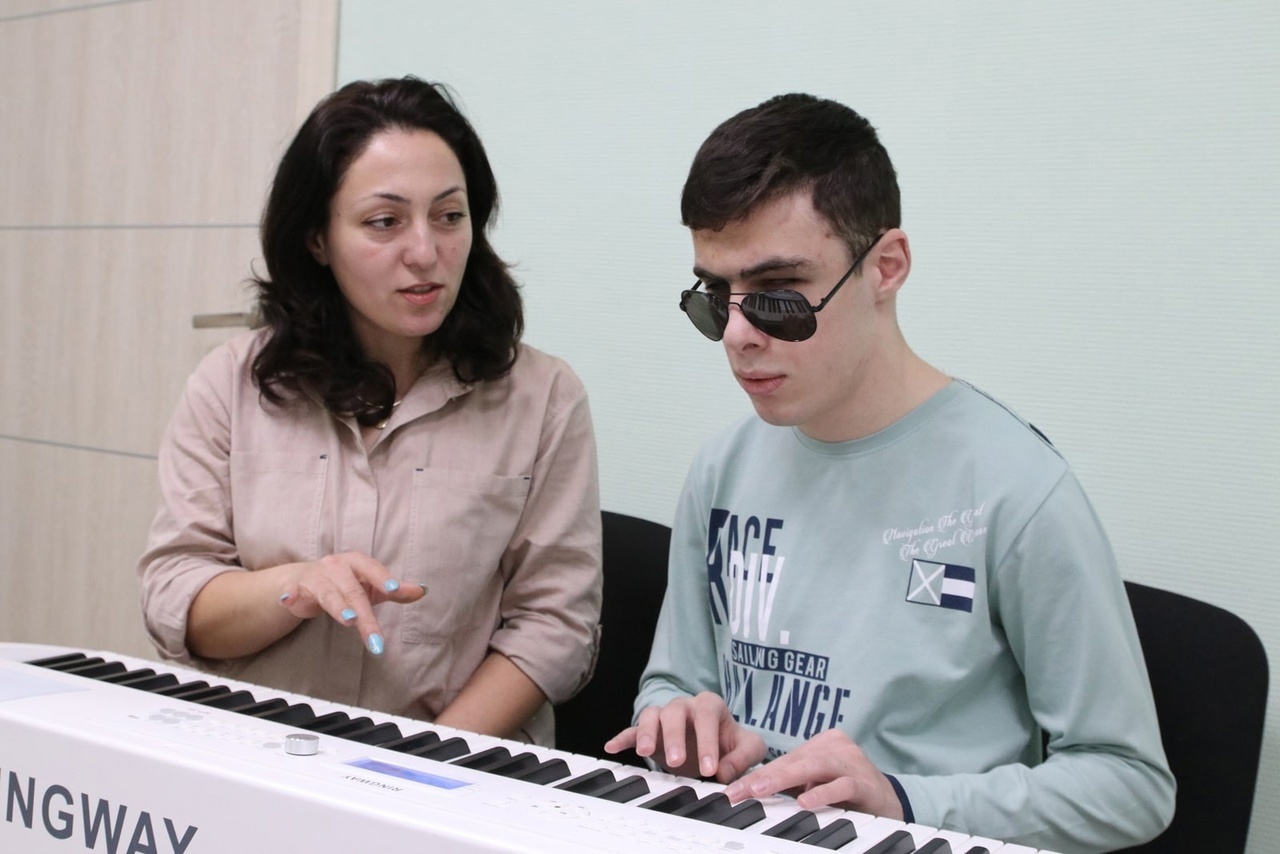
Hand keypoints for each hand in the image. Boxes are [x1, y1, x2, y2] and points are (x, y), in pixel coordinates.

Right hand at [277, 551, 425, 654]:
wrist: (304, 580)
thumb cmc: (344, 583)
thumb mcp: (370, 586)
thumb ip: (393, 590)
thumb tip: (422, 590)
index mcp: (356, 563)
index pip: (372, 569)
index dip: (382, 578)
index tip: (394, 589)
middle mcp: (336, 566)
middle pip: (354, 591)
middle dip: (365, 615)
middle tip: (376, 638)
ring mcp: (316, 577)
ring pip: (329, 594)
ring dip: (338, 606)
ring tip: (350, 620)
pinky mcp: (296, 589)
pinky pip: (293, 592)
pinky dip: (291, 596)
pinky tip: (288, 600)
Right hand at [603, 692, 764, 782]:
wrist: (716, 746)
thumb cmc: (732, 744)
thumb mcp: (748, 749)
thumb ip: (743, 758)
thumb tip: (725, 772)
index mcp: (710, 706)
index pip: (707, 717)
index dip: (708, 741)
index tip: (710, 769)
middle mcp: (684, 706)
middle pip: (675, 712)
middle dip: (675, 736)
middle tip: (677, 762)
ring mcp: (664, 717)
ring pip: (652, 715)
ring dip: (648, 733)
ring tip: (645, 753)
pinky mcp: (649, 731)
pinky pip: (633, 730)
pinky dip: (623, 737)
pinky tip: (611, 747)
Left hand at [722, 729, 901, 818]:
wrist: (891, 803)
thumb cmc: (849, 793)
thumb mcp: (816, 786)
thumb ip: (791, 786)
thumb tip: (752, 792)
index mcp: (821, 745)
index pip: (783, 760)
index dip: (757, 775)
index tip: (733, 791)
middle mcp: (834, 746)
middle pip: (794, 760)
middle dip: (763, 777)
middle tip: (739, 792)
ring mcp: (851, 761)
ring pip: (813, 766)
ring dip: (784, 779)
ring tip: (760, 791)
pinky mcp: (865, 781)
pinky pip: (841, 784)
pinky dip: (822, 793)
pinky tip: (805, 801)